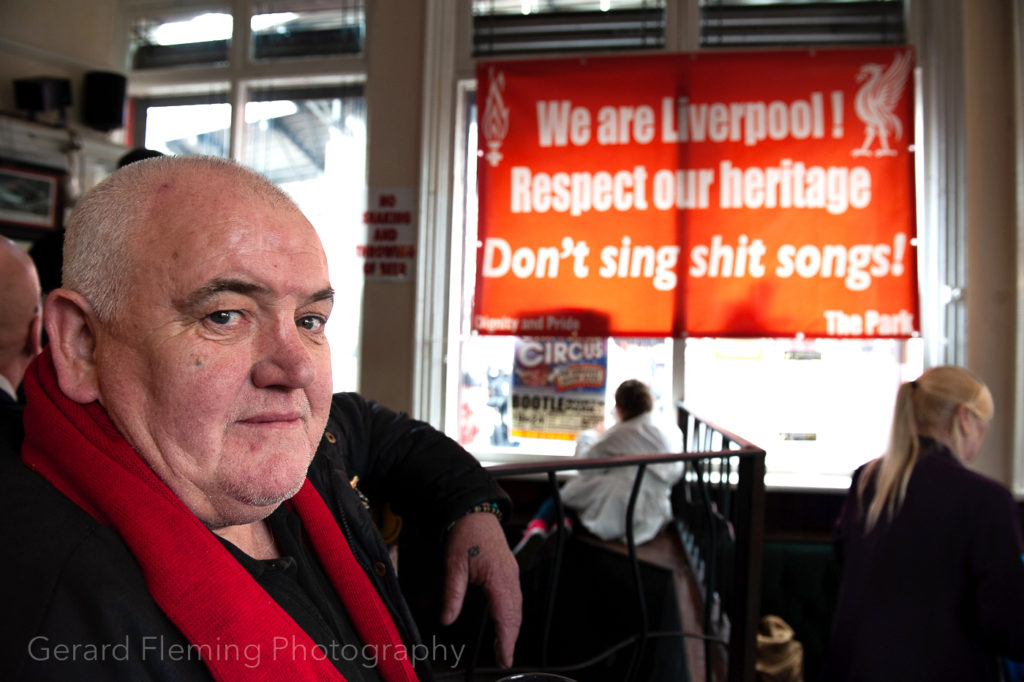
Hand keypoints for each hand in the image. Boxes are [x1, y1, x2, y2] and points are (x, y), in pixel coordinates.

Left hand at [441, 510, 521, 667]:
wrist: (475, 512)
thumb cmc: (466, 535)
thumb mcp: (453, 566)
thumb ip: (453, 594)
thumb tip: (447, 619)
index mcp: (499, 577)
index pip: (505, 616)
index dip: (506, 640)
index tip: (505, 657)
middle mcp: (510, 577)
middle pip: (515, 615)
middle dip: (510, 639)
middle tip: (504, 659)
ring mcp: (512, 574)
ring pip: (517, 608)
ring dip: (512, 628)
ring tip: (504, 647)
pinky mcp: (509, 571)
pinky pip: (515, 598)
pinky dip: (512, 615)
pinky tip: (505, 623)